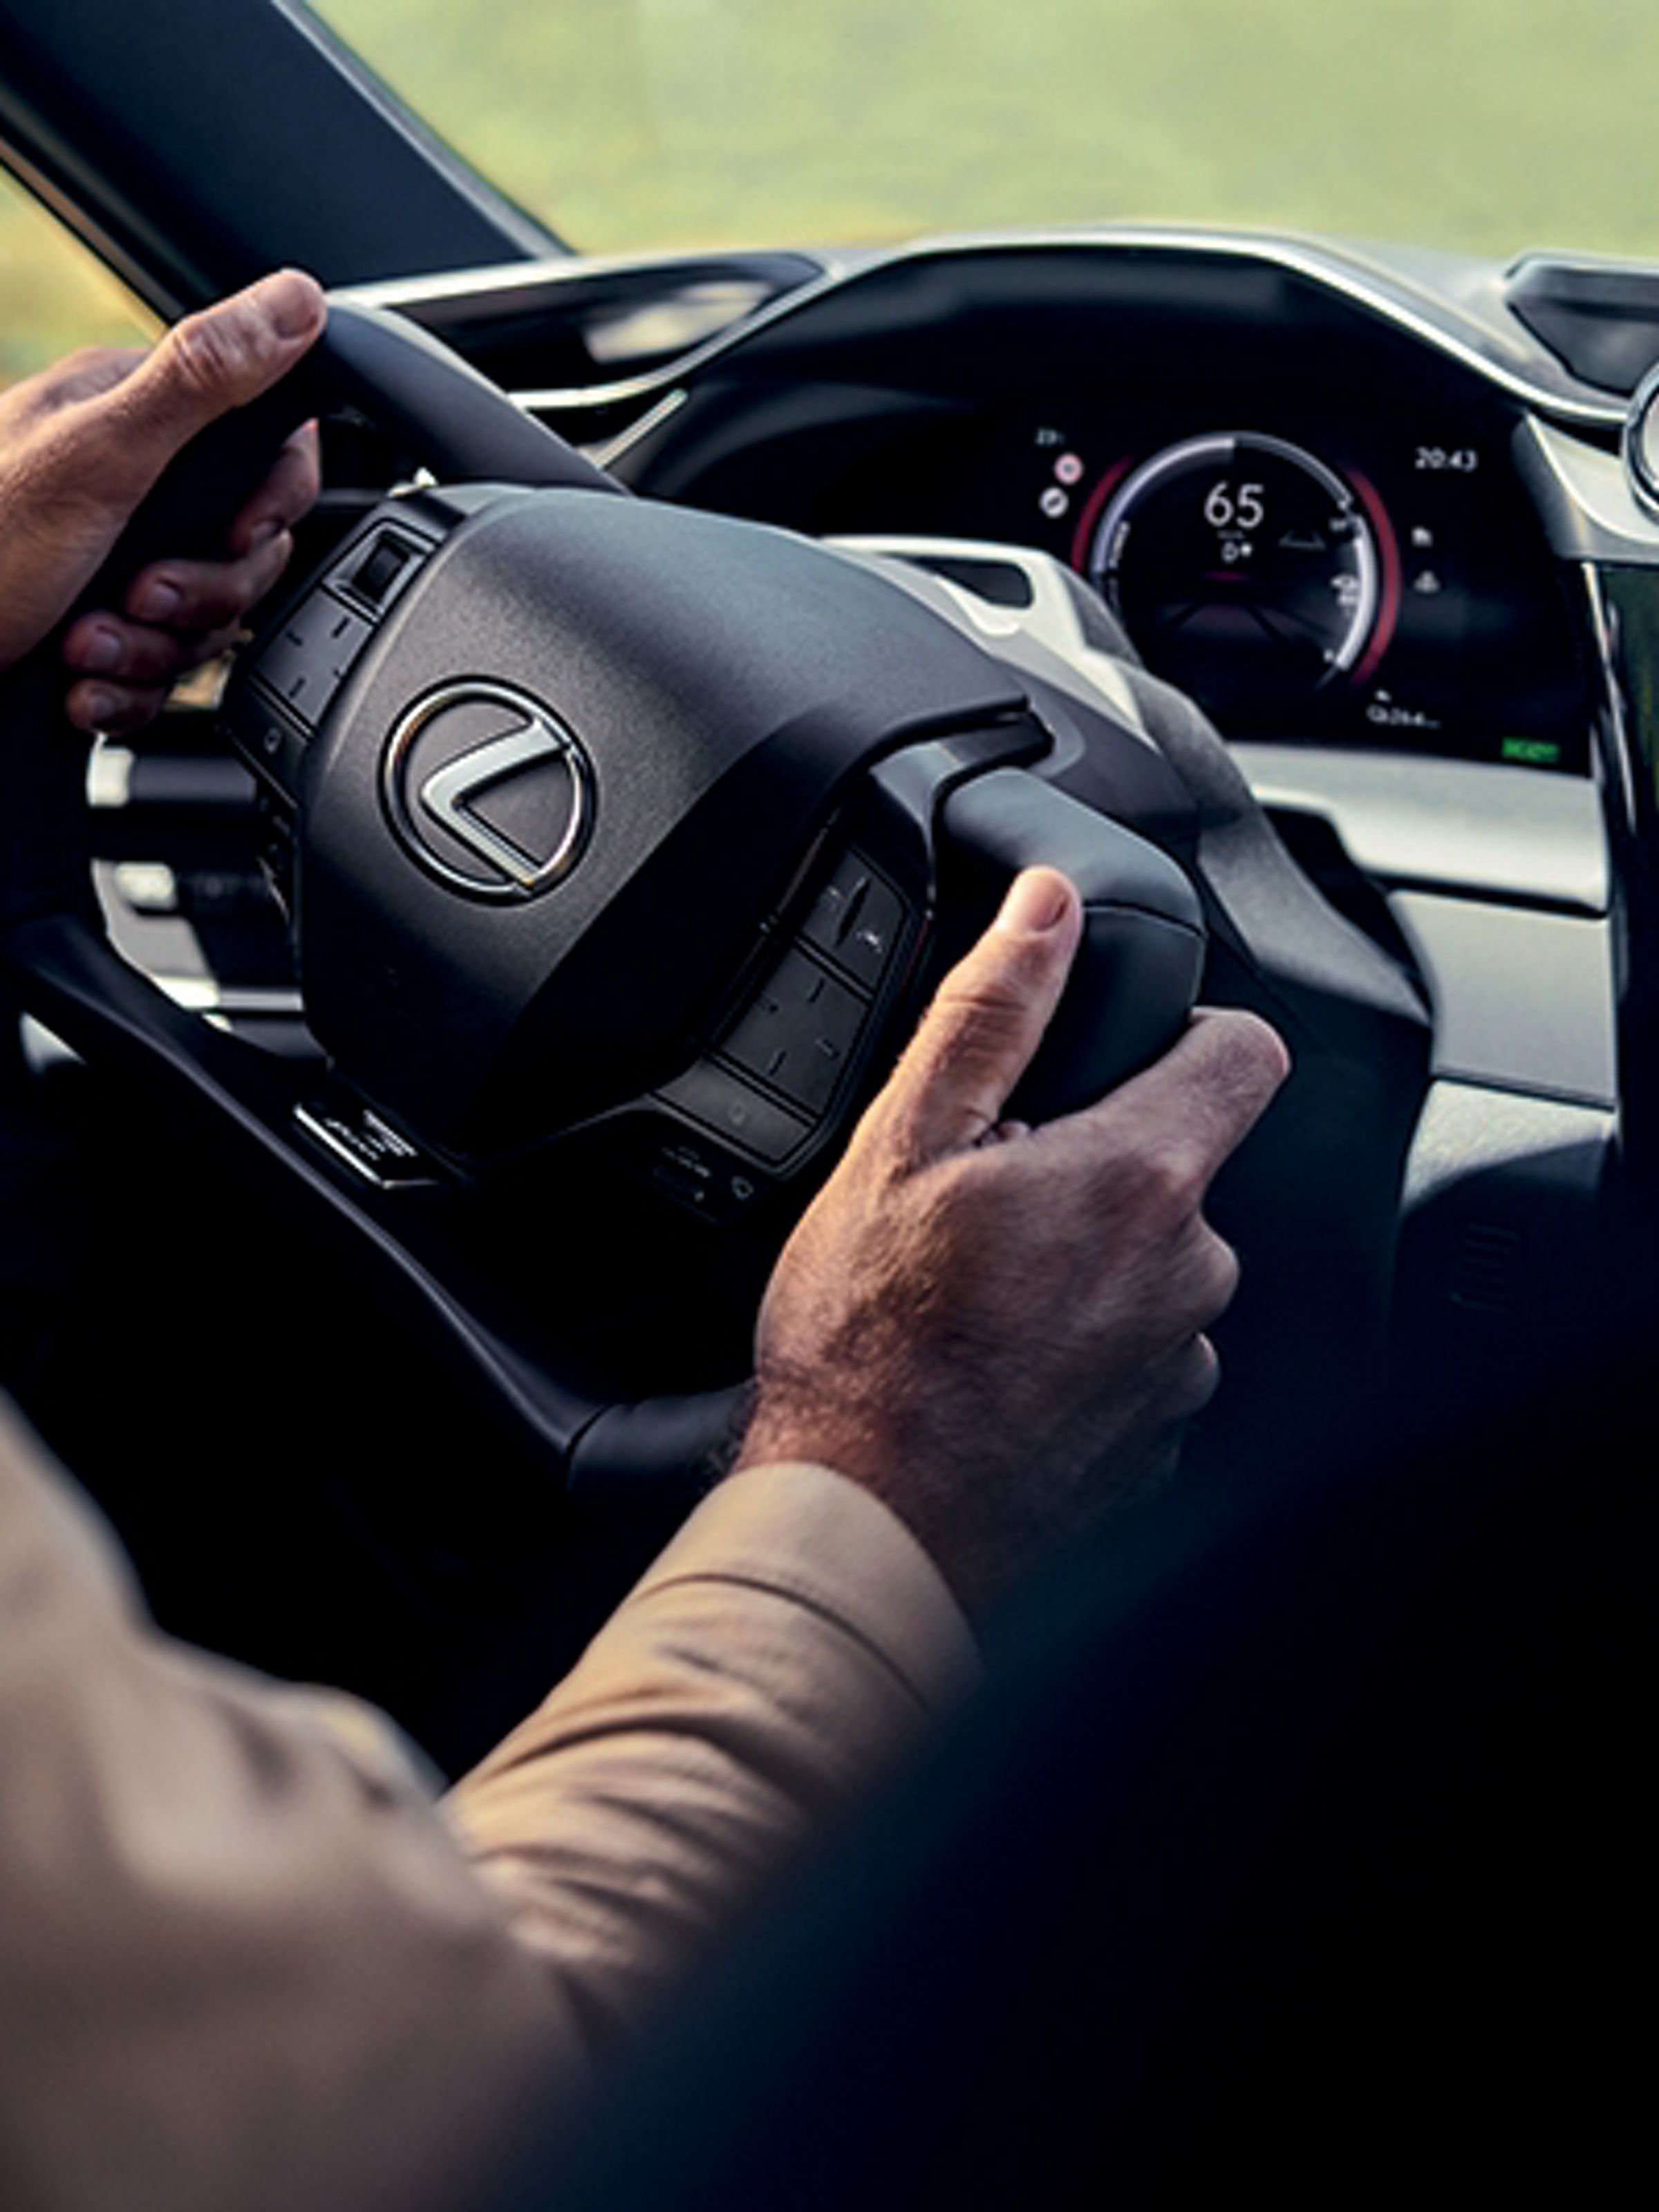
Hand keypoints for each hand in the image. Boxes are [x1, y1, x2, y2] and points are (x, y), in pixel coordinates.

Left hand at [0, 268, 325, 731]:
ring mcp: (113, 561)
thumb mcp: (98, 458)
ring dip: (150, 653)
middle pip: (244, 552)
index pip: (268, 447)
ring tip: (84, 647)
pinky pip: (160, 676)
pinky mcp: (100, 629)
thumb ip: (204, 379)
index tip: (234, 536)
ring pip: (203, 623)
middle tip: (135, 596)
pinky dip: (124, 692)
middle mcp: (126, 485)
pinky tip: (78, 685)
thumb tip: (296, 298)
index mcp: (132, 417)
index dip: (271, 504)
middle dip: (198, 597)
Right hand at [738, 866, 1289, 1613]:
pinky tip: (997, 1367)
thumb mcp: (903, 1146)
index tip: (1121, 1059)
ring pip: (1156, 1274)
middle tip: (993, 1204)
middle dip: (1102, 1169)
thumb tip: (1047, 910)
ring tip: (983, 1297)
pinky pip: (1137, 1363)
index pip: (1246, 1053)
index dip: (1187, 1035)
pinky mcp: (1155, 1445)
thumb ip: (992, 1013)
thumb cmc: (871, 1346)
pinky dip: (1084, 1354)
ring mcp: (1179, 1369)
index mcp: (1139, 1180)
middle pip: (1183, 1172)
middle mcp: (1190, 1275)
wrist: (866, 1527)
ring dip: (1093, 1269)